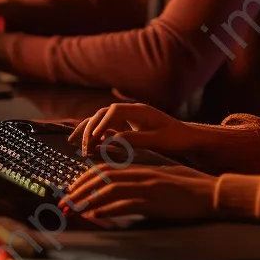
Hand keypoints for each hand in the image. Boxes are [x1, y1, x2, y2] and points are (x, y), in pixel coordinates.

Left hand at [64, 163, 217, 222]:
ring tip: (72, 211)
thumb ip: (143, 182)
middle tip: (63, 203)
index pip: (105, 170)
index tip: (71, 190)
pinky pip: (125, 205)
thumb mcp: (162, 179)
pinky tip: (96, 216)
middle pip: (101, 178)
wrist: (210, 193)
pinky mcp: (153, 203)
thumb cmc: (189, 187)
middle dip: (79, 190)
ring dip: (87, 201)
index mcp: (140, 170)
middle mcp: (139, 176)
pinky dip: (108, 210)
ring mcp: (146, 189)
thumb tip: (127, 190)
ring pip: (108, 191)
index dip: (85, 179)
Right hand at [69, 102, 196, 158]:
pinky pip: (108, 128)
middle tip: (81, 148)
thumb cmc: (175, 139)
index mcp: (139, 110)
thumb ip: (132, 140)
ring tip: (71, 142)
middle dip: (89, 129)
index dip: (100, 125)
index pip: (112, 112)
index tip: (92, 142)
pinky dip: (96, 134)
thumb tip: (108, 141)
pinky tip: (88, 145)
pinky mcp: (129, 126)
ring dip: (88, 130)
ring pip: (102, 120)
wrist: (188, 138)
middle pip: (103, 114)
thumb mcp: (156, 141)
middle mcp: (131, 111)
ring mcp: (129, 118)